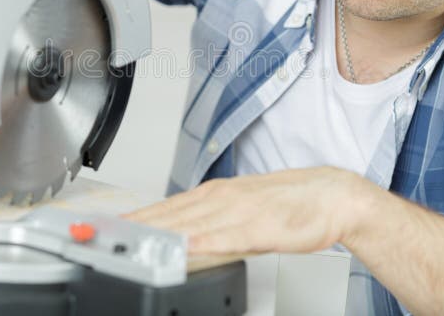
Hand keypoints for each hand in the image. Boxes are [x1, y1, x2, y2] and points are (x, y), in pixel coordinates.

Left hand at [124, 167, 368, 254]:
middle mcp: (223, 198)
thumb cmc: (291, 203)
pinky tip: (185, 249)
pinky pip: (227, 237)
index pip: (169, 208)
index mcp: (218, 194)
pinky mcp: (260, 227)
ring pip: (192, 223)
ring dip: (161, 232)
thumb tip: (186, 235)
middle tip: (111, 236)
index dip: (140, 219)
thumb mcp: (244, 209)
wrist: (332, 196)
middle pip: (173, 215)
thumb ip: (214, 221)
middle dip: (140, 226)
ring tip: (135, 241)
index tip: (114, 228)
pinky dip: (204, 242)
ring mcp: (240, 211)